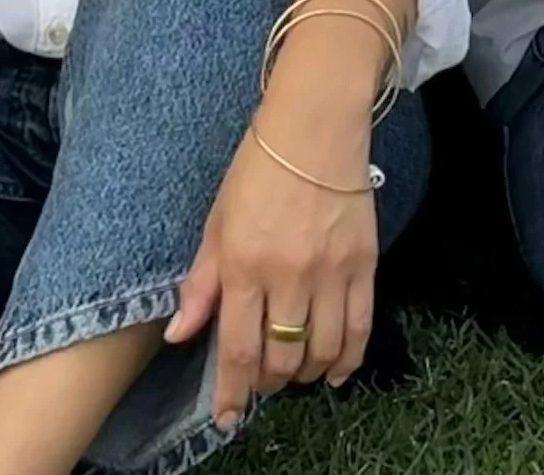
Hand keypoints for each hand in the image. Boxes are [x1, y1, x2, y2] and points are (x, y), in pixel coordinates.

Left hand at [165, 111, 377, 426]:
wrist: (316, 127)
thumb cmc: (259, 167)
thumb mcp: (217, 220)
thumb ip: (201, 283)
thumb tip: (179, 335)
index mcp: (244, 264)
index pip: (237, 349)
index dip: (231, 392)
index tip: (227, 417)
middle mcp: (288, 275)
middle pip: (281, 359)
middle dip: (267, 382)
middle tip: (261, 380)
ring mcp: (330, 272)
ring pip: (320, 352)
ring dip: (305, 374)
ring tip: (294, 371)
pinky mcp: (364, 264)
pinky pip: (359, 329)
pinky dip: (348, 359)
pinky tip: (335, 370)